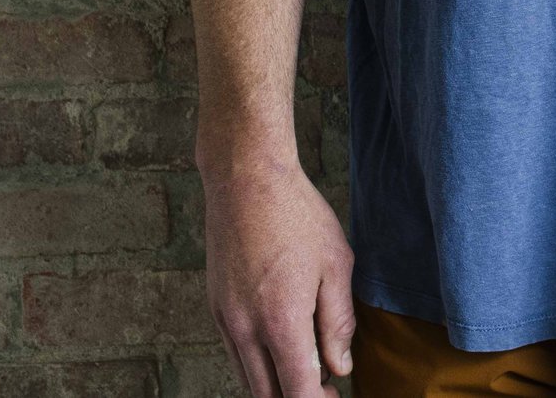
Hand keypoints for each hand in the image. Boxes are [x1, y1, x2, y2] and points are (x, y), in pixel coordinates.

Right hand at [201, 153, 353, 396]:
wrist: (245, 180)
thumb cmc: (297, 216)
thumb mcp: (336, 264)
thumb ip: (338, 322)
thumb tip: (341, 367)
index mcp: (280, 321)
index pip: (296, 392)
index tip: (337, 395)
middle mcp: (244, 329)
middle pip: (266, 396)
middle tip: (325, 387)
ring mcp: (225, 320)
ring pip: (247, 379)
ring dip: (275, 385)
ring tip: (307, 365)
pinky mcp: (215, 308)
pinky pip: (235, 354)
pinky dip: (257, 364)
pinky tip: (281, 345)